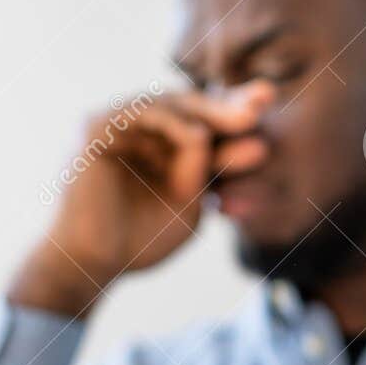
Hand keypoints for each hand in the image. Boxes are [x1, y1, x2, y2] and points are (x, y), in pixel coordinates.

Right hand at [10, 82, 274, 315]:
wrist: (92, 264)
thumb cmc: (139, 242)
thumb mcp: (189, 209)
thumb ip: (206, 177)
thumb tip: (222, 140)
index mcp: (169, 146)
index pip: (208, 125)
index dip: (238, 116)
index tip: (273, 109)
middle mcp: (145, 130)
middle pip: (193, 106)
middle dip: (231, 104)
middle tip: (266, 100)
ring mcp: (121, 125)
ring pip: (172, 104)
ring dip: (210, 110)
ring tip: (247, 119)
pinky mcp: (98, 128)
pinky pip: (141, 113)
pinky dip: (173, 122)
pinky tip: (200, 136)